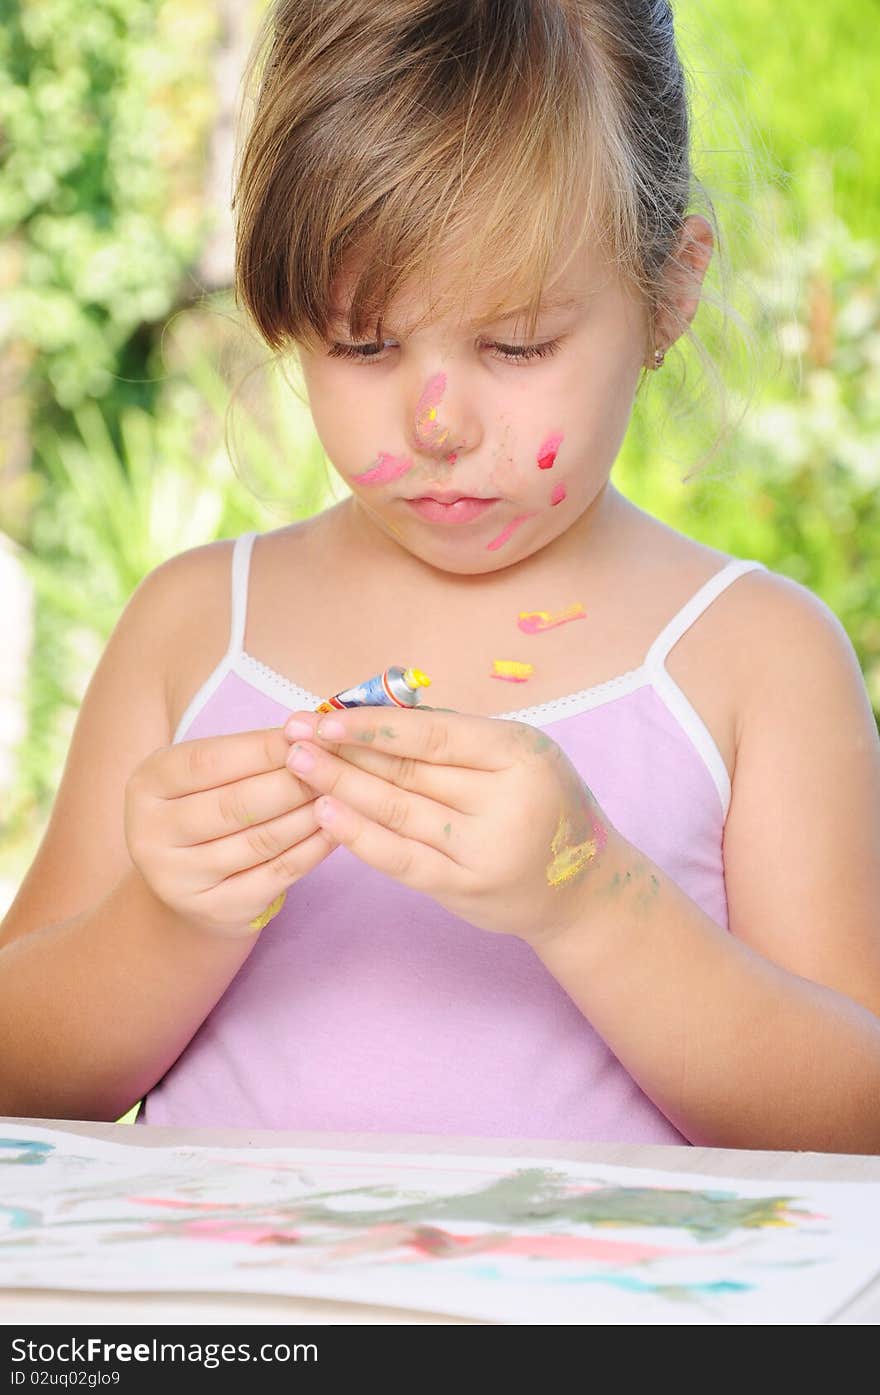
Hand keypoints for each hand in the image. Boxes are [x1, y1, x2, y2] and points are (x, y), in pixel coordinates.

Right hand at [124, 727, 335, 936]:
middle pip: (235, 804)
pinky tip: (336, 831)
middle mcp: (151, 834)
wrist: (188, 885)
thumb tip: (307, 730)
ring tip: (343, 795)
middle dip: (293, 782)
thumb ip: (244, 754)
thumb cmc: (206, 809)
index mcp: (146, 786)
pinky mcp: (215, 910)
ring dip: (308, 815)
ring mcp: (180, 879)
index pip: (208, 762)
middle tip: (334, 767)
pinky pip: (276, 875)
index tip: (307, 734)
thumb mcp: (204, 776)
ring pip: (260, 841)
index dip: (262, 748)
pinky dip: (312, 851)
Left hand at [282, 706, 619, 947]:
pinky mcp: (464, 888)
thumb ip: (458, 736)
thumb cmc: (543, 805)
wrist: (581, 890)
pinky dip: (359, 835)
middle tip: (295, 733)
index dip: (376, 724)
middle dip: (345, 750)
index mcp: (520, 755)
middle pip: (410, 771)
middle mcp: (506, 803)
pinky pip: (401, 859)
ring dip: (341, 786)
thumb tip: (376, 708)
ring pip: (398, 812)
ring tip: (298, 765)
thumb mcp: (520, 755)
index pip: (435, 734)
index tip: (328, 714)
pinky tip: (325, 813)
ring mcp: (484, 851)